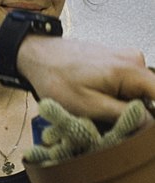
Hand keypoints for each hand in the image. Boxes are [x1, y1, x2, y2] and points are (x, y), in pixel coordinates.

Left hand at [18, 36, 154, 121]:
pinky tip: (93, 100)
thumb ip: (125, 116)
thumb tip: (150, 123)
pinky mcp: (115, 62)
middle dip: (132, 114)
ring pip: (136, 93)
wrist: (38, 55)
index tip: (132, 127)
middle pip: (149, 97)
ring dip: (120, 106)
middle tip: (105, 123)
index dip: (152, 119)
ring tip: (95, 110)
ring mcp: (124, 59)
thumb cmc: (57, 79)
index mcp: (131, 69)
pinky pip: (125, 85)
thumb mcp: (90, 106)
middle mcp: (133, 60)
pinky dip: (113, 97)